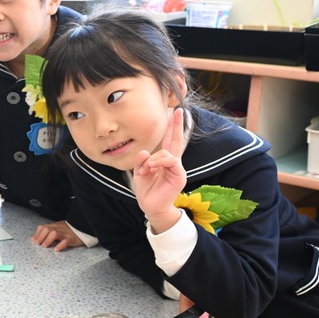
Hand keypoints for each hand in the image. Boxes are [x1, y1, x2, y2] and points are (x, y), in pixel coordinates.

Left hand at [31, 220, 83, 251]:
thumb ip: (48, 232)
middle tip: (38, 244)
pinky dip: (60, 245)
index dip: (37, 234)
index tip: (33, 241)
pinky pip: (66, 241)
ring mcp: (65, 233)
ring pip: (55, 233)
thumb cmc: (69, 230)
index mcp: (54, 226)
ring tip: (44, 246)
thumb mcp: (58, 228)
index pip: (43, 227)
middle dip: (40, 237)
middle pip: (47, 229)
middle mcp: (59, 228)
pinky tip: (56, 249)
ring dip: (48, 240)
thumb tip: (35, 238)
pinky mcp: (72, 239)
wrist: (83, 228)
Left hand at [133, 107, 186, 232]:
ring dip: (152, 160)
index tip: (174, 113)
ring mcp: (177, 168)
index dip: (171, 127)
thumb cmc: (147, 190)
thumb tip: (144, 151)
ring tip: (146, 170)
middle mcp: (172, 162)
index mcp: (163, 160)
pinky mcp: (179, 175)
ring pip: (165, 152)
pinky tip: (151, 168)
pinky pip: (170, 160)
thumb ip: (141, 161)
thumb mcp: (139, 173)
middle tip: (179, 110)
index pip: (168, 140)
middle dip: (177, 125)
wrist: (151, 207)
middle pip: (175, 140)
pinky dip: (158, 162)